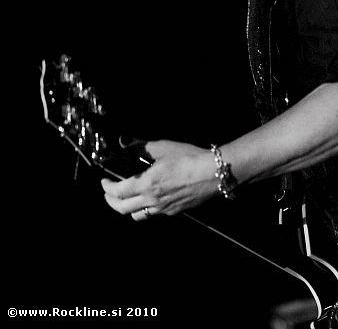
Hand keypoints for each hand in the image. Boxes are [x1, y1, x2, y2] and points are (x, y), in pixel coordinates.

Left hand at [101, 140, 216, 220]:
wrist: (213, 172)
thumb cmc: (189, 158)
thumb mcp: (163, 147)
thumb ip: (140, 146)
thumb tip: (124, 142)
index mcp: (146, 184)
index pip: (118, 192)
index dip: (107, 188)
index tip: (104, 182)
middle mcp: (152, 200)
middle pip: (123, 209)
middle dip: (111, 202)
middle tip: (109, 193)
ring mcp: (164, 209)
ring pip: (138, 216)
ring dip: (128, 208)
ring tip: (127, 198)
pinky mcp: (175, 211)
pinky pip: (154, 214)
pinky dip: (146, 208)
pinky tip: (150, 197)